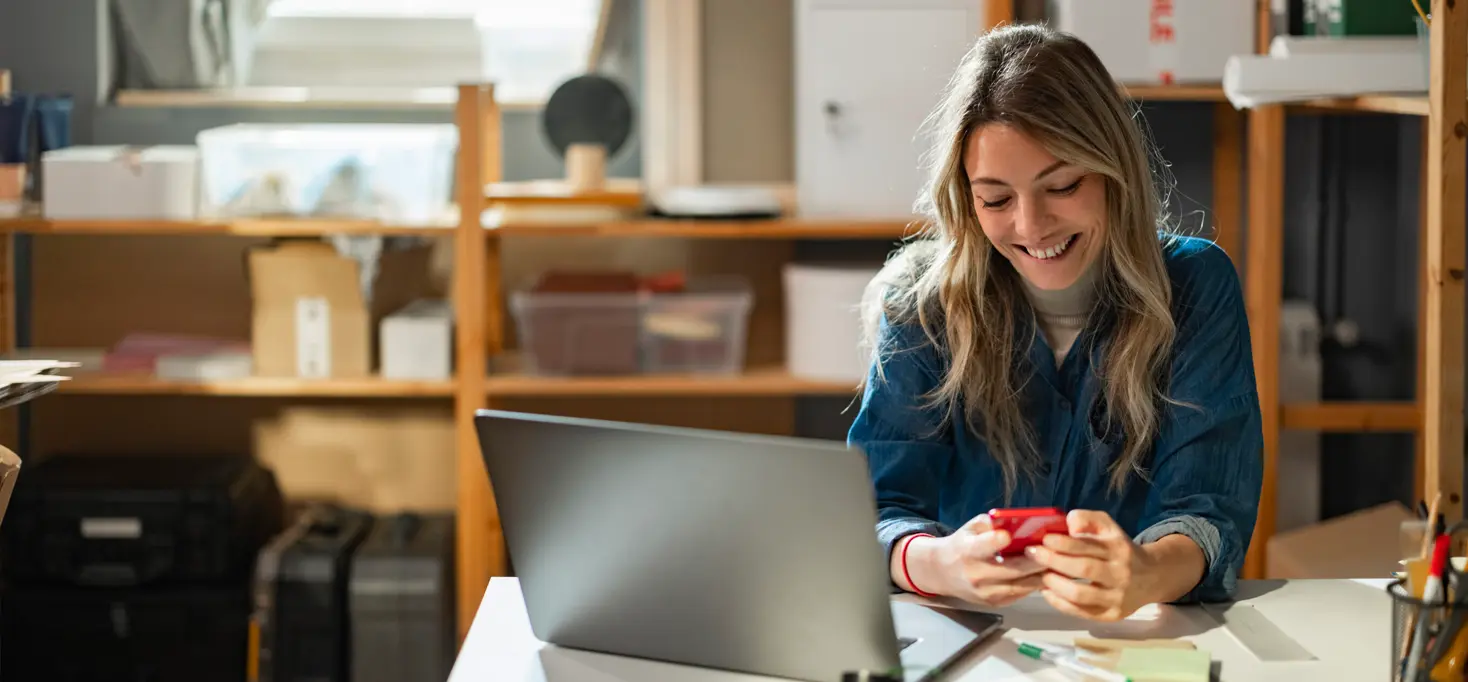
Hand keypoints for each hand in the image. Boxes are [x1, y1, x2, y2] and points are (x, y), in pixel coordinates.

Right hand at [898, 513, 1045, 606]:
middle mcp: (977, 576)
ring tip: (1060, 561)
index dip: (996, 541)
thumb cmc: (961, 545)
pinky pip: (1023, 593)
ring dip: (1043, 573)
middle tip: (1058, 548)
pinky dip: (1036, 582)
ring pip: (1024, 584)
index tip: (1010, 535)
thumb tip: (1016, 520)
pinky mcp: (997, 603)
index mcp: (967, 552)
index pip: (983, 547)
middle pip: (1014, 569)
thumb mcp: (969, 528)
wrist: (942, 573)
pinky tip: (1048, 572)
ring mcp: (988, 593)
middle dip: (1038, 559)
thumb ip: (990, 523)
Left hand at [1024, 510, 1156, 621]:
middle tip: (1033, 554)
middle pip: (1084, 569)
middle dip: (1054, 561)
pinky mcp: (1111, 616)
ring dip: (1055, 585)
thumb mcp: (1108, 526)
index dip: (1063, 544)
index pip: (1088, 547)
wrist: (1151, 577)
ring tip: (1040, 576)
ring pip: (1081, 595)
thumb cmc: (1119, 548)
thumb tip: (1069, 525)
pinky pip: (1082, 612)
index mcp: (1119, 549)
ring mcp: (1117, 597)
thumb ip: (1088, 519)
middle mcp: (1120, 574)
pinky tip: (1047, 592)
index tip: (1044, 540)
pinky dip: (1060, 604)